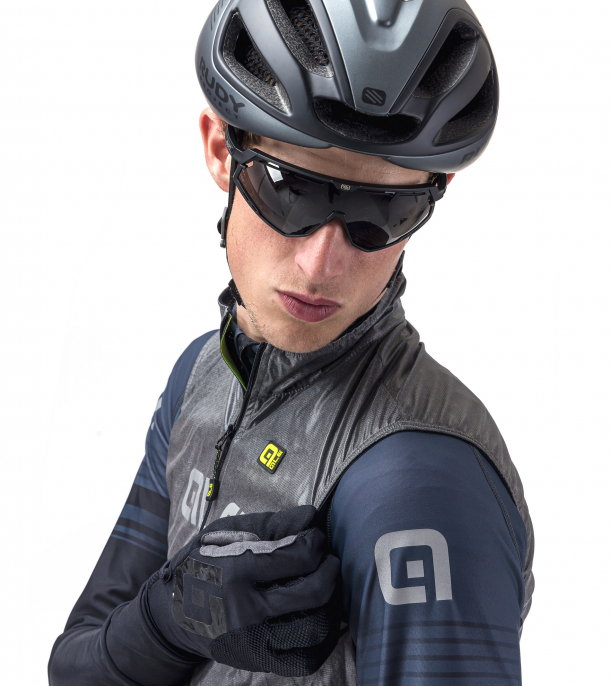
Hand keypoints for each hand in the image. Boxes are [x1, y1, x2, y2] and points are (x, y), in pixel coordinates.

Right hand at [144, 505, 340, 675]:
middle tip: (328, 560)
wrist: (171, 615)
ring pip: (316, 628)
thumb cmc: (202, 564)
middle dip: (330, 570)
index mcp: (235, 570)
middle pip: (314, 592)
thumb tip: (311, 516)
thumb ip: (271, 523)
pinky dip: (321, 640)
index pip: (298, 556)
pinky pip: (304, 660)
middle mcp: (244, 611)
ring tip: (325, 587)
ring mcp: (251, 642)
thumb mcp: (226, 533)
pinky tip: (319, 617)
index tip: (314, 536)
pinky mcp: (255, 662)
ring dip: (331, 604)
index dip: (316, 542)